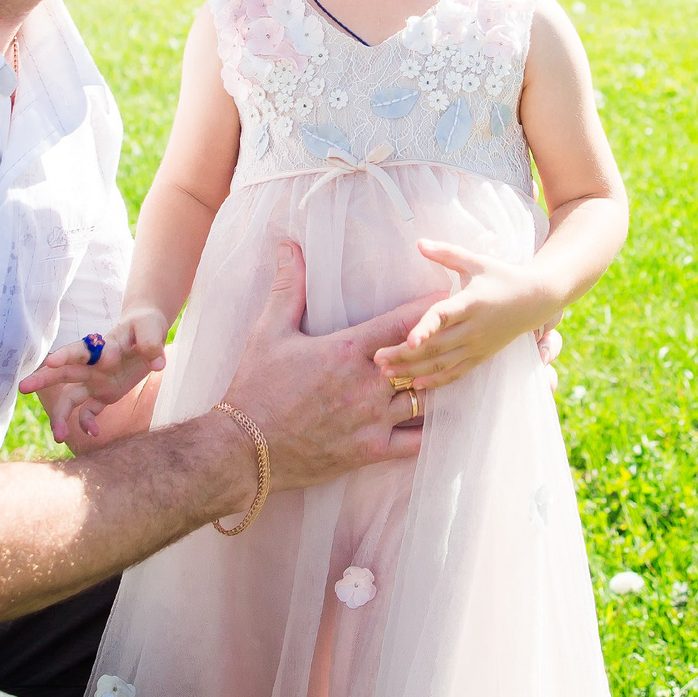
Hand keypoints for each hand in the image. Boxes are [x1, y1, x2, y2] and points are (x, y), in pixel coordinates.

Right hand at [21, 309, 167, 443]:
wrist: (147, 332)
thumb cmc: (146, 326)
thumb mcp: (151, 328)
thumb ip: (151, 343)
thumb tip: (157, 362)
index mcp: (101, 344)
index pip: (80, 350)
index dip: (65, 355)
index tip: (51, 362)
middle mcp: (92, 364)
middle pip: (63, 372)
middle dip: (43, 380)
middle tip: (23, 388)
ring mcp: (95, 380)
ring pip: (71, 398)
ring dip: (61, 415)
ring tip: (58, 436)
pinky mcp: (103, 394)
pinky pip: (90, 411)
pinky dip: (88, 422)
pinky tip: (93, 434)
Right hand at [221, 240, 435, 493]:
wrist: (244, 448)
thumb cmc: (256, 387)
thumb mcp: (269, 332)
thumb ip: (287, 287)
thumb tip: (288, 245)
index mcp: (347, 351)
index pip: (400, 324)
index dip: (426, 310)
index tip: (445, 300)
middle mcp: (366, 384)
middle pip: (419, 361)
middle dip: (435, 348)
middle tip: (453, 335)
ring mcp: (372, 419)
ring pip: (423, 398)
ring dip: (431, 386)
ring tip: (443, 374)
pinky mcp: (371, 451)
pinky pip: (415, 441)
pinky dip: (428, 430)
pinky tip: (435, 420)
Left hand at [372, 239, 561, 390]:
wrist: (536, 299)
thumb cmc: (502, 276)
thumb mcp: (475, 261)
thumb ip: (446, 253)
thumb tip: (418, 242)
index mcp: (471, 302)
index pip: (444, 316)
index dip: (426, 328)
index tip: (408, 340)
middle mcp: (473, 328)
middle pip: (435, 346)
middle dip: (404, 355)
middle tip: (377, 360)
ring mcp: (478, 345)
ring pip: (442, 363)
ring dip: (413, 370)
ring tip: (387, 373)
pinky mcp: (481, 357)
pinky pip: (456, 373)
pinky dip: (436, 381)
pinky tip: (415, 385)